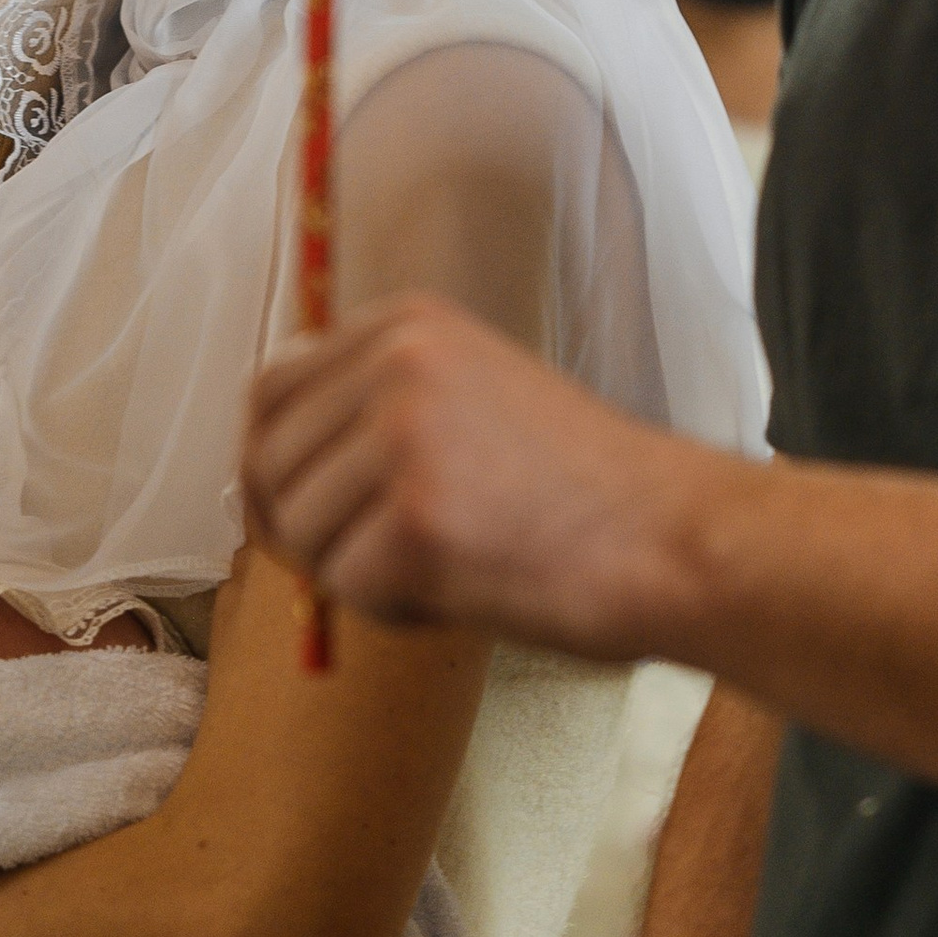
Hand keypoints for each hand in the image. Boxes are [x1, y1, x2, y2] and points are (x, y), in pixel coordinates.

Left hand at [242, 295, 719, 656]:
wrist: (674, 540)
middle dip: (298, 529)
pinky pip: (346, 588)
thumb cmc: (581, 491)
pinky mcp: (417, 521)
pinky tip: (462, 591)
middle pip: (267, 462)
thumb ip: (375, 413)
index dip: (267, 462)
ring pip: (299, 531)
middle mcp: (396, 365)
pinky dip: (392, 610)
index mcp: (406, 326)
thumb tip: (263, 472)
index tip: (291, 510)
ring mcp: (404, 438)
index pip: (271, 387)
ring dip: (352, 573)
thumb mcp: (472, 401)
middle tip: (369, 563)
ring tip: (443, 568)